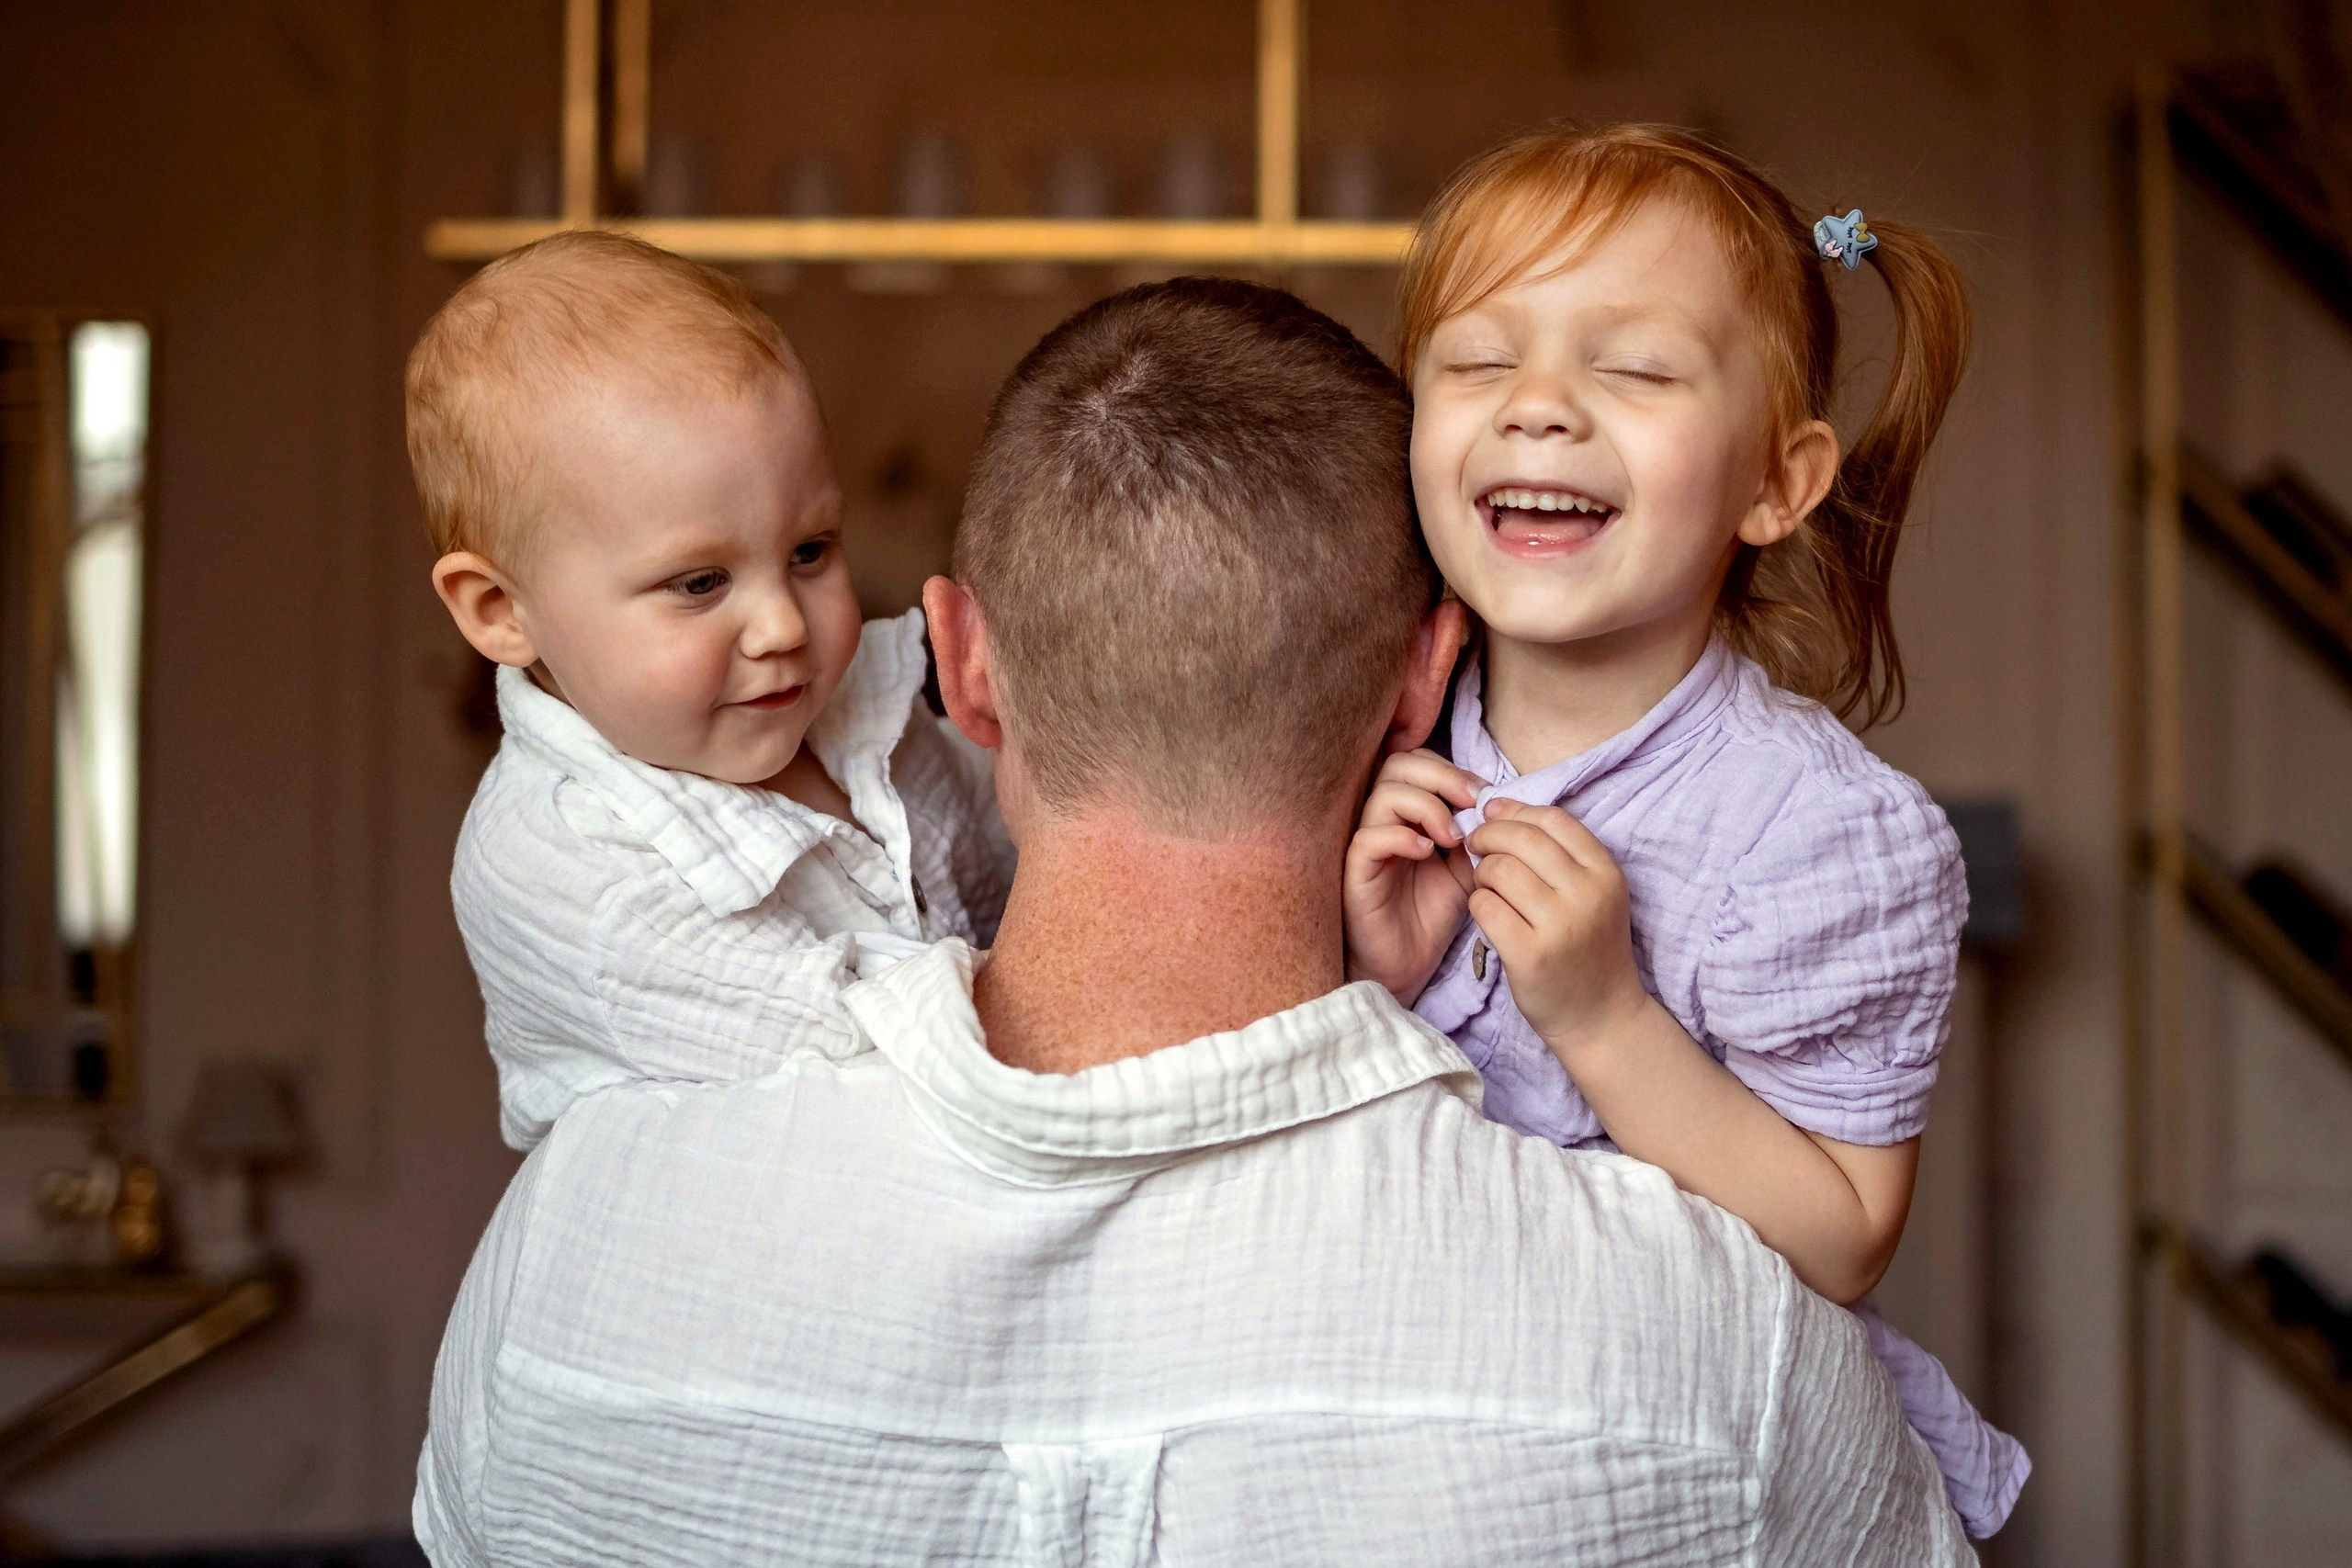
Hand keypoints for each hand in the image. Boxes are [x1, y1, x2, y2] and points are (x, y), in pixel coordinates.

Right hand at [1343, 750, 1478, 1001]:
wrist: (1408, 965)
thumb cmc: (1430, 916)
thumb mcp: (1466, 870)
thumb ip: (1475, 836)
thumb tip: (1494, 805)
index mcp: (1407, 813)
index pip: (1417, 762)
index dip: (1452, 770)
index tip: (1484, 795)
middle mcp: (1382, 820)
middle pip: (1397, 765)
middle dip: (1442, 777)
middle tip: (1472, 803)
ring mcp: (1366, 844)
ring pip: (1383, 795)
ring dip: (1426, 807)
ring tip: (1451, 837)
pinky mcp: (1355, 873)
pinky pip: (1369, 839)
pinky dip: (1401, 837)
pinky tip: (1427, 854)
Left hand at [1464, 798, 1651, 1055]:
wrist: (1601, 1016)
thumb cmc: (1587, 947)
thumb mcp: (1592, 894)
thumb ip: (1556, 853)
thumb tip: (1497, 805)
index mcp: (1606, 873)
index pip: (1553, 820)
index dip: (1515, 812)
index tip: (1492, 815)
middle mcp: (1587, 894)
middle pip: (1521, 839)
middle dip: (1489, 836)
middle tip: (1475, 845)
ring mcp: (1559, 925)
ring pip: (1498, 870)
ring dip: (1481, 872)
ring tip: (1487, 886)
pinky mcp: (1529, 954)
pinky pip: (1484, 906)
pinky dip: (1477, 904)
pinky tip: (1488, 914)